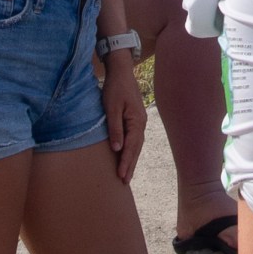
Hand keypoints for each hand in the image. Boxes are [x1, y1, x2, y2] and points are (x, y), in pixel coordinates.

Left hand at [101, 55, 148, 185]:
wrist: (121, 72)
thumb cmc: (115, 88)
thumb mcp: (111, 108)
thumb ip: (115, 128)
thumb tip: (117, 148)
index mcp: (136, 121)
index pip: (131, 147)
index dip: (125, 162)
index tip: (121, 176)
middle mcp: (141, 123)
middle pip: (136, 149)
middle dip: (130, 165)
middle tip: (124, 182)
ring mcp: (139, 121)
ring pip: (136, 145)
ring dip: (131, 159)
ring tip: (126, 174)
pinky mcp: (135, 119)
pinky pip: (134, 139)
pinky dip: (131, 150)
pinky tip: (127, 155)